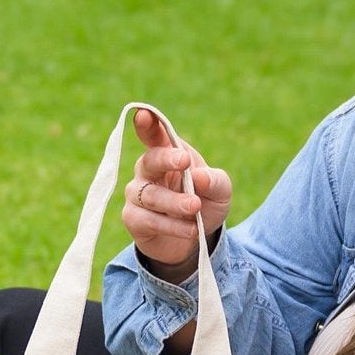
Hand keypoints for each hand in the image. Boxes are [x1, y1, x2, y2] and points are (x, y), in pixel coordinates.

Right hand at [122, 108, 232, 280]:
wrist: (193, 240)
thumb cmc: (204, 204)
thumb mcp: (221, 192)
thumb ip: (214, 180)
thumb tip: (198, 176)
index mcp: (167, 154)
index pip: (154, 134)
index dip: (148, 124)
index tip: (144, 115)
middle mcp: (147, 170)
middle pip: (150, 160)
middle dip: (167, 160)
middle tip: (185, 162)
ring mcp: (137, 194)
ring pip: (150, 195)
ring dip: (174, 202)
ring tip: (195, 207)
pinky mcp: (133, 219)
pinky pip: (148, 220)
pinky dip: (171, 225)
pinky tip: (191, 229)